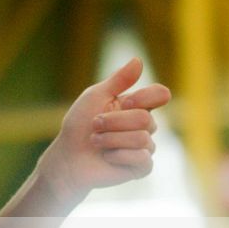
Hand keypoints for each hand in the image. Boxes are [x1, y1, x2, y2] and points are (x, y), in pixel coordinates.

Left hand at [39, 55, 172, 200]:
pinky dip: (118, 156)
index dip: (144, 98)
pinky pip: (143, 159)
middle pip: (145, 119)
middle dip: (114, 122)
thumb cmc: (79, 124)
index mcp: (137, 105)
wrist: (68, 155)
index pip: (160, 94)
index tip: (125, 102)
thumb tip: (138, 60)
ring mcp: (145, 147)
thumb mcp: (96, 96)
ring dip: (111, 139)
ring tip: (96, 141)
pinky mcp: (141, 167)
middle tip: (95, 125)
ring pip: (142, 139)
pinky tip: (107, 157)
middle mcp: (145, 125)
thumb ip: (119, 80)